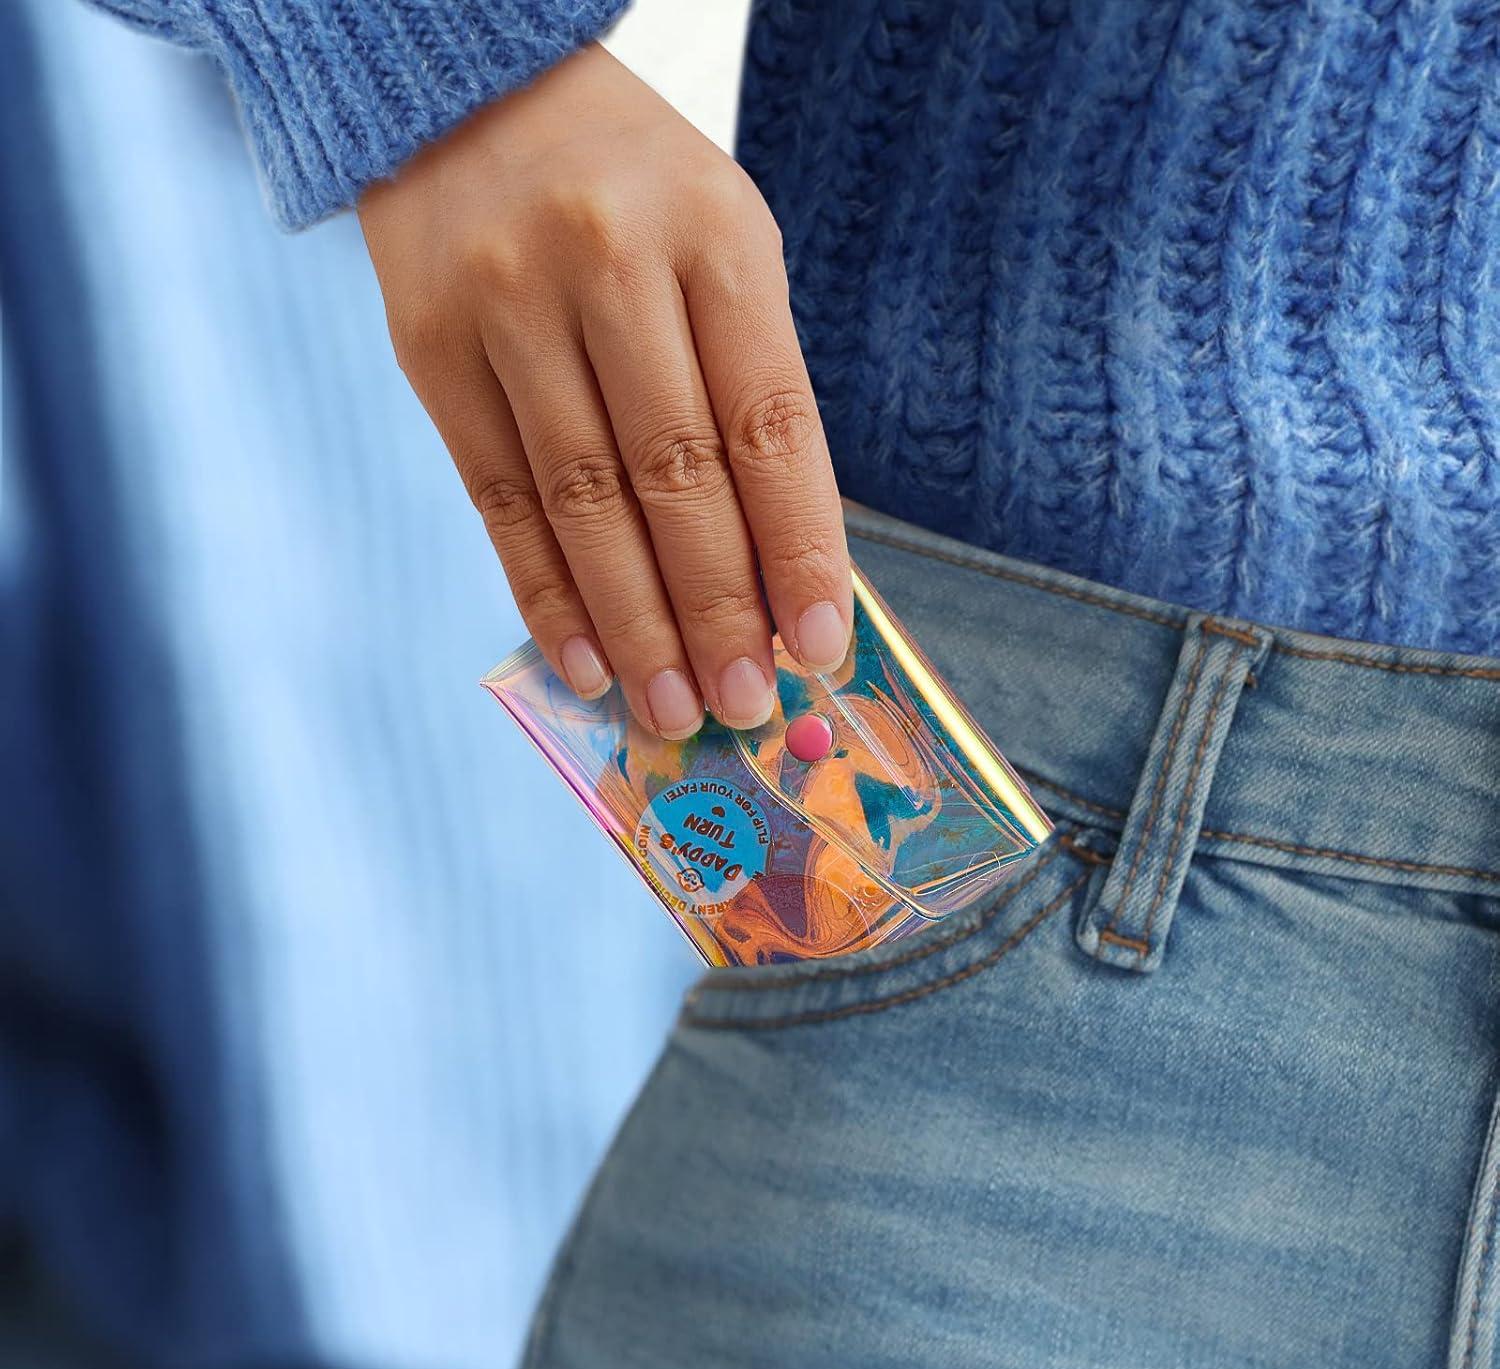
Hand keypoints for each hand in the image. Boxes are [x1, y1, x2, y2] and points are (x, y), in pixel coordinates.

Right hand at [359, 43, 850, 738]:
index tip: (821, 646)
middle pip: (674, 476)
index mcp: (714, 236)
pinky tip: (586, 665)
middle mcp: (607, 267)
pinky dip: (545, 593)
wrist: (469, 89)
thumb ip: (750, 390)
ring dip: (635, 626)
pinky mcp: (429, 349)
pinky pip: (497, 499)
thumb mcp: (722, 249)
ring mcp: (506, 307)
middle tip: (745, 704)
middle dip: (717, 610)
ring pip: (583, 502)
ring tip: (672, 710)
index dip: (798, 546)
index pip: (768, 423)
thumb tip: (777, 571)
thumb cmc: (635, 195)